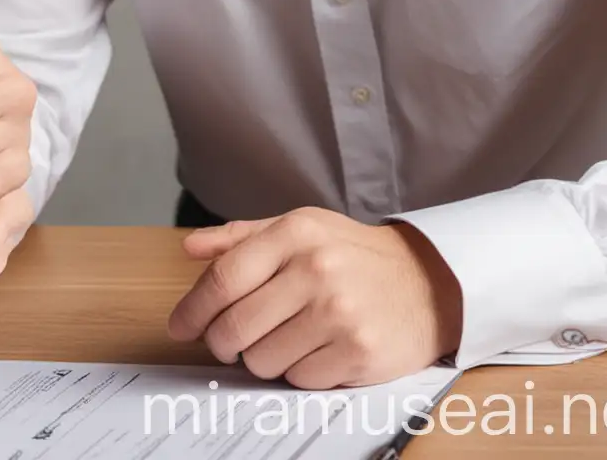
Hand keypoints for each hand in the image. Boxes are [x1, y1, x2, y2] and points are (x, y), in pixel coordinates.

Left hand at [166, 208, 462, 387]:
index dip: (194, 308)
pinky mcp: (359, 353)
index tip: (180, 326)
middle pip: (236, 326)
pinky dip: (297, 371)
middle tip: (226, 342)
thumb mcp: (298, 227)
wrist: (426, 282)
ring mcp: (340, 313)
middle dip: (220, 342)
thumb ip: (240, 237)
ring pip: (263, 360)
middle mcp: (316, 270)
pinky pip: (300, 379)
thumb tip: (190, 248)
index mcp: (294, 233)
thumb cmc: (351, 255)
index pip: (225, 278)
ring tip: (282, 338)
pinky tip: (314, 349)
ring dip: (261, 358)